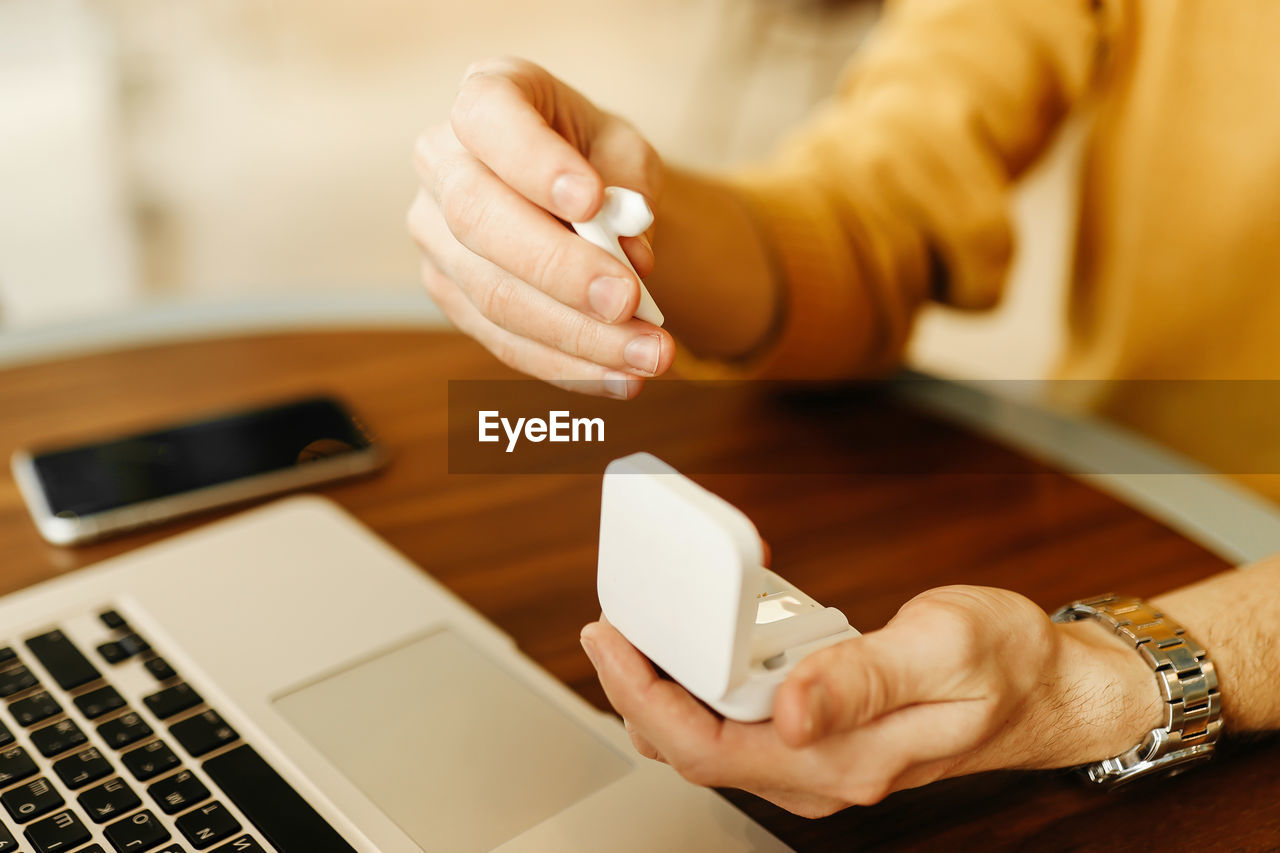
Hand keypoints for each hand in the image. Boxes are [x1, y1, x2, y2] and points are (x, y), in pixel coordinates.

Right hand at [408, 57, 673, 398]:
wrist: (575, 194)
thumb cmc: (596, 159)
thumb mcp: (626, 151)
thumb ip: (630, 186)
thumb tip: (630, 253)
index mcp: (485, 97)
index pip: (489, 118)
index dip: (535, 163)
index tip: (591, 201)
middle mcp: (441, 162)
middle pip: (480, 219)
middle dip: (560, 269)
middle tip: (628, 301)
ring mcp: (436, 235)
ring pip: (493, 295)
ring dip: (576, 335)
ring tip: (650, 355)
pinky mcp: (450, 295)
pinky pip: (504, 342)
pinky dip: (568, 366)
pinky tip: (621, 379)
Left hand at [580, 585, 1163, 816]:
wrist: (1053, 690)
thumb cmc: (1008, 664)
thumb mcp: (942, 650)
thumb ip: (860, 678)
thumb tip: (787, 707)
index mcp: (841, 758)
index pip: (707, 746)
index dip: (645, 697)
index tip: (613, 640)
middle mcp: (822, 773)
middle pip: (695, 750)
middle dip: (637, 694)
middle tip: (608, 628)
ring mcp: (821, 763)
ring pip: (712, 743)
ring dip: (664, 694)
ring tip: (636, 635)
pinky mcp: (825, 741)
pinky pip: (741, 728)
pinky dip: (702, 691)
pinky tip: (694, 651)